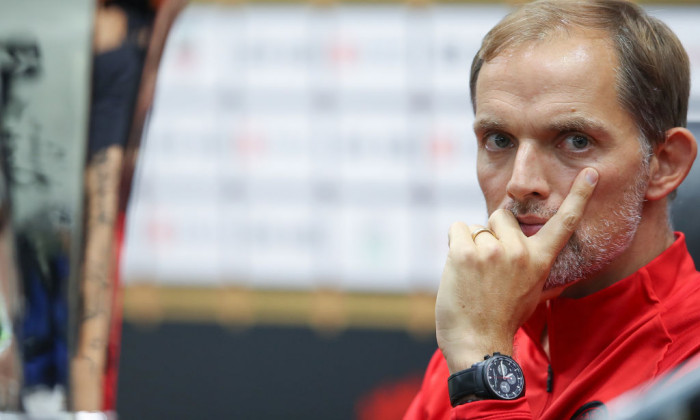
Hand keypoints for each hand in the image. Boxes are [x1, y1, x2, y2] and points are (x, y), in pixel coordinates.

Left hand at [435, 168, 597, 373]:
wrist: (477, 343)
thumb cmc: (504, 319)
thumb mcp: (536, 296)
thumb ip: (547, 277)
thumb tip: (571, 278)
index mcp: (540, 261)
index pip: (564, 223)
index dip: (579, 196)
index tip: (591, 173)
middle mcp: (520, 252)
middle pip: (503, 216)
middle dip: (492, 233)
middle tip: (488, 266)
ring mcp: (493, 251)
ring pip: (477, 226)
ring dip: (471, 244)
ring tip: (473, 275)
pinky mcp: (466, 253)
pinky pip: (458, 228)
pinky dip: (454, 243)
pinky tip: (459, 268)